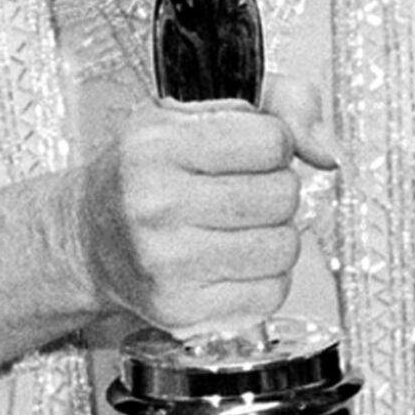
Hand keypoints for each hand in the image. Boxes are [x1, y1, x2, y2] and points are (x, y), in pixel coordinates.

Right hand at [56, 79, 339, 340]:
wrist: (87, 238)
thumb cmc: (141, 173)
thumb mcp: (192, 112)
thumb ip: (276, 103)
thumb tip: (327, 151)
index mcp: (155, 147)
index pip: (271, 141)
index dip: (273, 143)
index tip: (251, 150)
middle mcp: (156, 207)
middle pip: (282, 196)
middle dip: (275, 189)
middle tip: (244, 190)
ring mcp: (168, 265)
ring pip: (284, 248)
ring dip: (275, 235)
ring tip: (240, 226)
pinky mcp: (183, 311)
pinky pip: (270, 294)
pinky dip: (264, 277)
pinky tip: (233, 261)